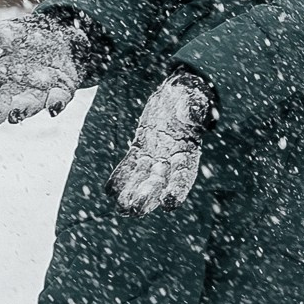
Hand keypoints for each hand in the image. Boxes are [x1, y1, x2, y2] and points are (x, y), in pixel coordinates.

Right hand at [0, 9, 85, 133]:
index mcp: (2, 72)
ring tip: (14, 117)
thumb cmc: (31, 36)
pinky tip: (52, 109)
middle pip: (3, 103)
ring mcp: (40, 92)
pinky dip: (55, 104)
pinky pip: (58, 100)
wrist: (65, 39)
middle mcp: (18, 87)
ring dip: (22, 111)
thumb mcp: (13, 31)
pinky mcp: (63, 91)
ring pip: (29, 105)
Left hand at [112, 71, 214, 213]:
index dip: (178, 189)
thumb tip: (193, 114)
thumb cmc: (189, 95)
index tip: (169, 203)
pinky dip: (120, 179)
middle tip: (134, 210)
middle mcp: (171, 158)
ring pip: (142, 178)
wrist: (176, 93)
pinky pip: (129, 167)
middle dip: (147, 197)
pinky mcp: (140, 150)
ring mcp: (154, 156)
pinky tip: (110, 191)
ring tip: (121, 208)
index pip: (184, 174)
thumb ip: (194, 110)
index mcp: (188, 150)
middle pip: (159, 182)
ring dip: (131, 193)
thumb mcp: (193, 99)